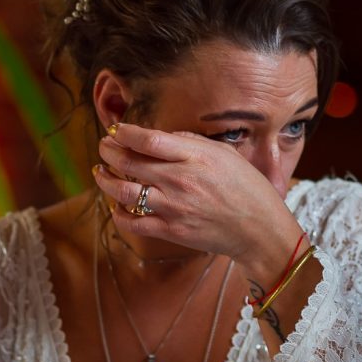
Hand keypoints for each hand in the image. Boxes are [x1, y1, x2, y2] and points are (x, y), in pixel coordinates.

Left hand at [93, 123, 303, 270]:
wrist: (260, 230)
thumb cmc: (248, 189)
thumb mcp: (226, 154)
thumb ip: (193, 142)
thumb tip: (165, 137)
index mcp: (195, 157)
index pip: (148, 140)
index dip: (124, 133)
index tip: (115, 130)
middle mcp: (180, 180)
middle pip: (130, 162)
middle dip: (109, 151)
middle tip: (104, 147)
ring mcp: (173, 207)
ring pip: (124, 191)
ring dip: (106, 180)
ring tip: (100, 172)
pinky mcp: (171, 231)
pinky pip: (134, 222)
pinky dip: (119, 213)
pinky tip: (116, 205)